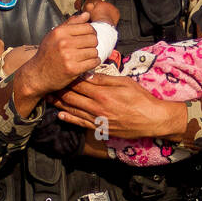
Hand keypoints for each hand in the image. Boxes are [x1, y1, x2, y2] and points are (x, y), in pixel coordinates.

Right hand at [17, 12, 98, 99]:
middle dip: (93, 44)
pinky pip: (93, 62)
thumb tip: (87, 15)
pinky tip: (88, 63)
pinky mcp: (73, 69)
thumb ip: (71, 23)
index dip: (92, 33)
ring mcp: (68, 56)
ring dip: (93, 55)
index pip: (88, 28)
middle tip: (87, 49)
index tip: (89, 38)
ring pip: (94, 51)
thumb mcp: (54, 35)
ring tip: (86, 56)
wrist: (37, 74)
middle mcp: (64, 42)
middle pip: (93, 39)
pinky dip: (94, 63)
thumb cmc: (47, 53)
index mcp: (60, 32)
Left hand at [53, 74, 188, 140]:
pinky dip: (69, 118)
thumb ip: (104, 79)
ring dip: (59, 104)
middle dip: (58, 90)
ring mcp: (98, 120)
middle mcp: (97, 108)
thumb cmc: (141, 99)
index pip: (78, 83)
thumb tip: (87, 73)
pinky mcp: (101, 129)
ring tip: (48, 97)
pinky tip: (61, 114)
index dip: (67, 77)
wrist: (152, 120)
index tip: (60, 71)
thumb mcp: (124, 82)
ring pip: (73, 110)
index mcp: (102, 94)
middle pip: (71, 97)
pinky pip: (81, 123)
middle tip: (48, 83)